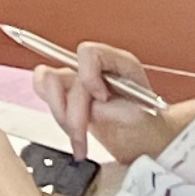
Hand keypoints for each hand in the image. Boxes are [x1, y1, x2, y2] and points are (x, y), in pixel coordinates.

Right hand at [35, 44, 172, 164]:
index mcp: (118, 64)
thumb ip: (118, 108)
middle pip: (65, 75)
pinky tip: (72, 136)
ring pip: (48, 83)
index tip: (100, 99)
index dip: (88, 76)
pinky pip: (44, 93)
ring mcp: (79, 81)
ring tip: (78, 140)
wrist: (147, 143)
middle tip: (83, 136)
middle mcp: (96, 69)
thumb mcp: (143, 118)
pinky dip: (55, 116)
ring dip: (60, 115)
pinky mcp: (68, 97)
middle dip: (72, 112)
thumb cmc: (150, 126)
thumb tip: (94, 107)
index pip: (89, 53)